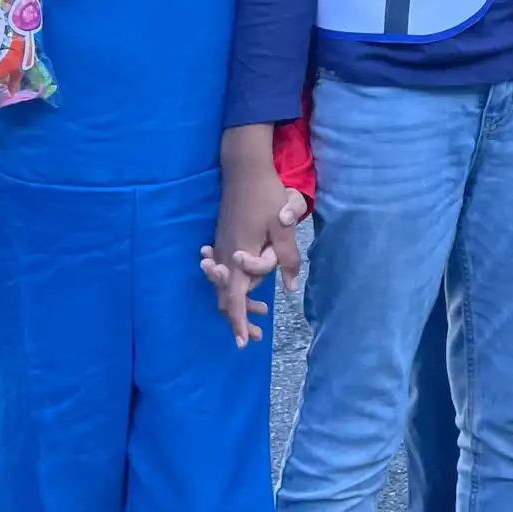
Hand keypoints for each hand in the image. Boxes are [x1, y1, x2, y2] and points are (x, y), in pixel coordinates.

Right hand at [207, 134, 303, 346]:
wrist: (244, 168)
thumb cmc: (265, 196)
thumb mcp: (281, 227)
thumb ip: (287, 258)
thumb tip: (291, 287)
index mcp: (238, 257)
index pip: (234, 298)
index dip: (238, 322)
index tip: (243, 343)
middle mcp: (225, 255)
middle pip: (226, 296)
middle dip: (239, 317)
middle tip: (256, 334)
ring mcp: (221, 246)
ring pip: (226, 283)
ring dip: (239, 300)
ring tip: (259, 313)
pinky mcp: (223, 238)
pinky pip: (225, 269)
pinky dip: (234, 282)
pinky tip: (246, 282)